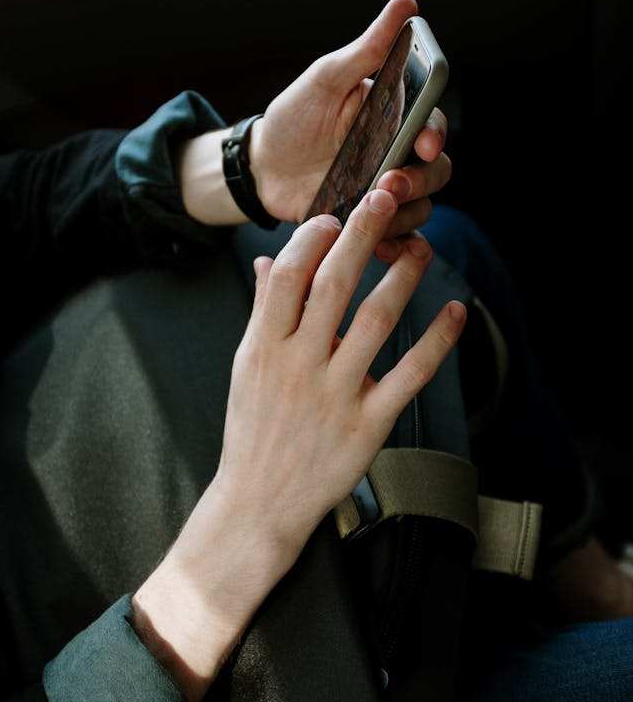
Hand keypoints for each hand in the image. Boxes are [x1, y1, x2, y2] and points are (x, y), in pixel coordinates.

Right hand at [132, 189, 465, 701]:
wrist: (258, 503)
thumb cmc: (253, 431)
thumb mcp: (246, 369)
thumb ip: (263, 314)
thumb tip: (274, 263)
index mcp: (262, 348)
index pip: (289, 275)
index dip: (314, 237)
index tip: (336, 217)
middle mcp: (297, 366)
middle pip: (334, 284)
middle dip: (362, 233)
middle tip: (387, 198)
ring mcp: (334, 396)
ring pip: (376, 320)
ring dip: (403, 278)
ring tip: (421, 249)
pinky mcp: (368, 426)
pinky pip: (409, 375)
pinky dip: (438, 341)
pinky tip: (456, 312)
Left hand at [250, 0, 451, 237]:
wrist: (261, 168)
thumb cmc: (293, 117)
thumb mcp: (325, 79)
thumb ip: (366, 49)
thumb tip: (405, 5)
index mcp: (394, 117)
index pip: (432, 124)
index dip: (435, 135)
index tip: (422, 143)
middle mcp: (397, 155)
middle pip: (437, 172)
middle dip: (420, 181)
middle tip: (388, 184)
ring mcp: (384, 192)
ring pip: (421, 208)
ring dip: (405, 214)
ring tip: (371, 214)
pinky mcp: (368, 222)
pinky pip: (396, 239)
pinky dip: (393, 244)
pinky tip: (375, 245)